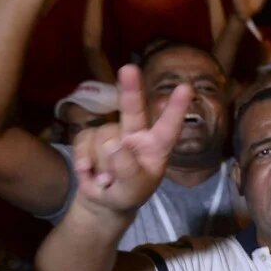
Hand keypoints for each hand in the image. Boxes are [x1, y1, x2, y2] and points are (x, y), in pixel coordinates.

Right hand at [73, 65, 191, 215]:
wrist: (104, 201)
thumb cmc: (129, 193)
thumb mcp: (133, 189)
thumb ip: (128, 170)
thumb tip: (114, 144)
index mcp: (156, 146)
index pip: (168, 126)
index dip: (176, 108)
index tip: (186, 88)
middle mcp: (136, 133)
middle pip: (133, 108)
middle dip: (131, 88)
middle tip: (129, 69)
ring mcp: (113, 133)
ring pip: (103, 138)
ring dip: (101, 163)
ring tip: (108, 178)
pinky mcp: (90, 137)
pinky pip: (84, 141)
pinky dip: (84, 160)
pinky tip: (89, 172)